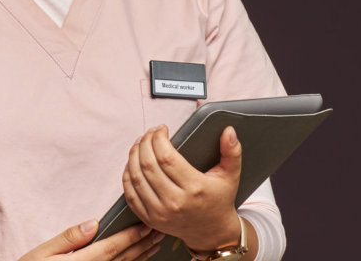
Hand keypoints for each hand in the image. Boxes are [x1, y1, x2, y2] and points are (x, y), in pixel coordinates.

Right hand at [17, 219, 162, 260]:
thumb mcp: (42, 252)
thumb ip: (69, 238)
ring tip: (154, 243)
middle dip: (142, 243)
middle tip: (159, 230)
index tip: (146, 224)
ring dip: (141, 256)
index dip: (131, 236)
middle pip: (122, 259)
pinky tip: (139, 260)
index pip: (111, 248)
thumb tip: (93, 224)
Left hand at [122, 125, 243, 251]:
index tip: (161, 128)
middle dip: (144, 143)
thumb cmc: (219, 200)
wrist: (212, 232)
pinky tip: (132, 163)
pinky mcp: (150, 219)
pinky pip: (130, 195)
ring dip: (133, 156)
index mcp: (195, 188)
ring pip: (136, 178)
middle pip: (148, 165)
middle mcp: (175, 202)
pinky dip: (127, 176)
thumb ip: (232, 152)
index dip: (158, 139)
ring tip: (140, 144)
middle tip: (149, 133)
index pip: (166, 158)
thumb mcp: (231, 175)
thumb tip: (229, 131)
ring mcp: (160, 213)